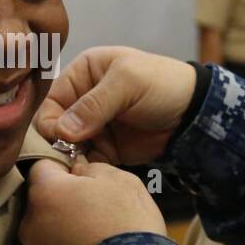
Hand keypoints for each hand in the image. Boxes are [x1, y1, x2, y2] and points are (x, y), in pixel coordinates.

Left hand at [20, 159, 167, 244]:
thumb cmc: (127, 222)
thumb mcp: (120, 180)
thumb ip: (91, 168)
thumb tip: (78, 171)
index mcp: (44, 191)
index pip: (43, 165)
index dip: (64, 167)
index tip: (84, 175)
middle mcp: (30, 221)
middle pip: (42, 199)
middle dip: (62, 199)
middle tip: (94, 207)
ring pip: (46, 228)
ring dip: (63, 226)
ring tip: (94, 235)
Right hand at [34, 46, 196, 165]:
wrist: (195, 113)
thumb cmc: (162, 84)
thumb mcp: (128, 83)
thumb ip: (94, 104)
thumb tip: (62, 131)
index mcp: (83, 73)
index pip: (52, 98)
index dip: (49, 119)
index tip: (57, 138)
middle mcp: (82, 99)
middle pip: (55, 125)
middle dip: (58, 141)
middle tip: (68, 156)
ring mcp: (93, 126)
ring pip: (67, 146)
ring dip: (71, 157)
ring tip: (79, 165)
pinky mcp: (106, 148)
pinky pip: (86, 160)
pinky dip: (87, 167)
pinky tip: (91, 172)